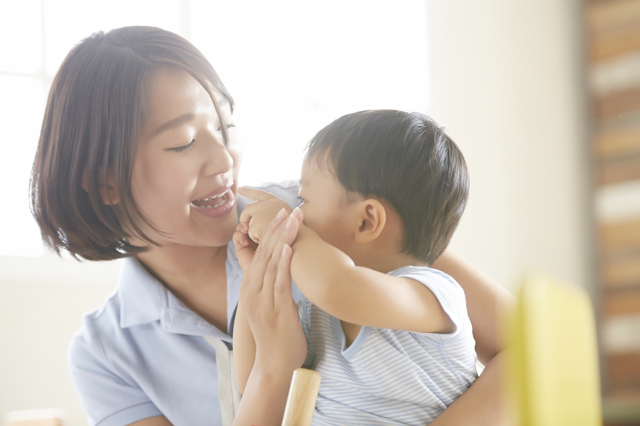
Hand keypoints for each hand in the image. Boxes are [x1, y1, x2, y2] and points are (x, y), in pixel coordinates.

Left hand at [237, 187, 292, 243]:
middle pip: (249, 209)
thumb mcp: (286, 220)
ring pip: (250, 224)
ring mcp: (261, 212)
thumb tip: (258, 220)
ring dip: (256, 233)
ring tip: (268, 237)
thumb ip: (273, 217)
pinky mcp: (256, 223)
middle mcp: (268, 204)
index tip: (239, 189)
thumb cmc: (297, 234)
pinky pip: (251, 234)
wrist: (300, 240)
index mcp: (277, 202)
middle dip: (244, 217)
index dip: (249, 192)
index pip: (260, 194)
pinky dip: (256, 239)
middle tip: (243, 226)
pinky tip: (267, 241)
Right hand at [241, 207, 306, 374]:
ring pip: (270, 263)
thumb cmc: (276, 334)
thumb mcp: (270, 304)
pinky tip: (287, 248)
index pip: (259, 253)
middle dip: (276, 229)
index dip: (270, 232)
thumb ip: (273, 285)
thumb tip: (284, 266)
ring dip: (282, 239)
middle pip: (263, 253)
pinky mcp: (275, 310)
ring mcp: (262, 301)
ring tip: (291, 220)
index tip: (282, 213)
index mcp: (250, 287)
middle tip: (288, 208)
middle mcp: (252, 291)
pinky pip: (278, 282)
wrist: (274, 364)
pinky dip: (282, 263)